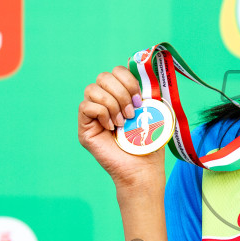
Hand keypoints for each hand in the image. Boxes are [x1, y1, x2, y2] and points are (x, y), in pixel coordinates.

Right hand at [78, 64, 164, 189]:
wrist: (142, 169)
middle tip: (131, 113)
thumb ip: (148, 92)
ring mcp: (93, 115)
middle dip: (121, 92)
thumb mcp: (155, 113)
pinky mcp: (84, 127)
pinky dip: (102, 114)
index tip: (140, 101)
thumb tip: (147, 74)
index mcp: (121, 96)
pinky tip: (111, 128)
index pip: (116, 71)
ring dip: (112, 104)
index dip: (128, 80)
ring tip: (122, 122)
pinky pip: (85, 106)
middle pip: (103, 76)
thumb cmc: (149, 144)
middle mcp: (105, 102)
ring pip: (92, 89)